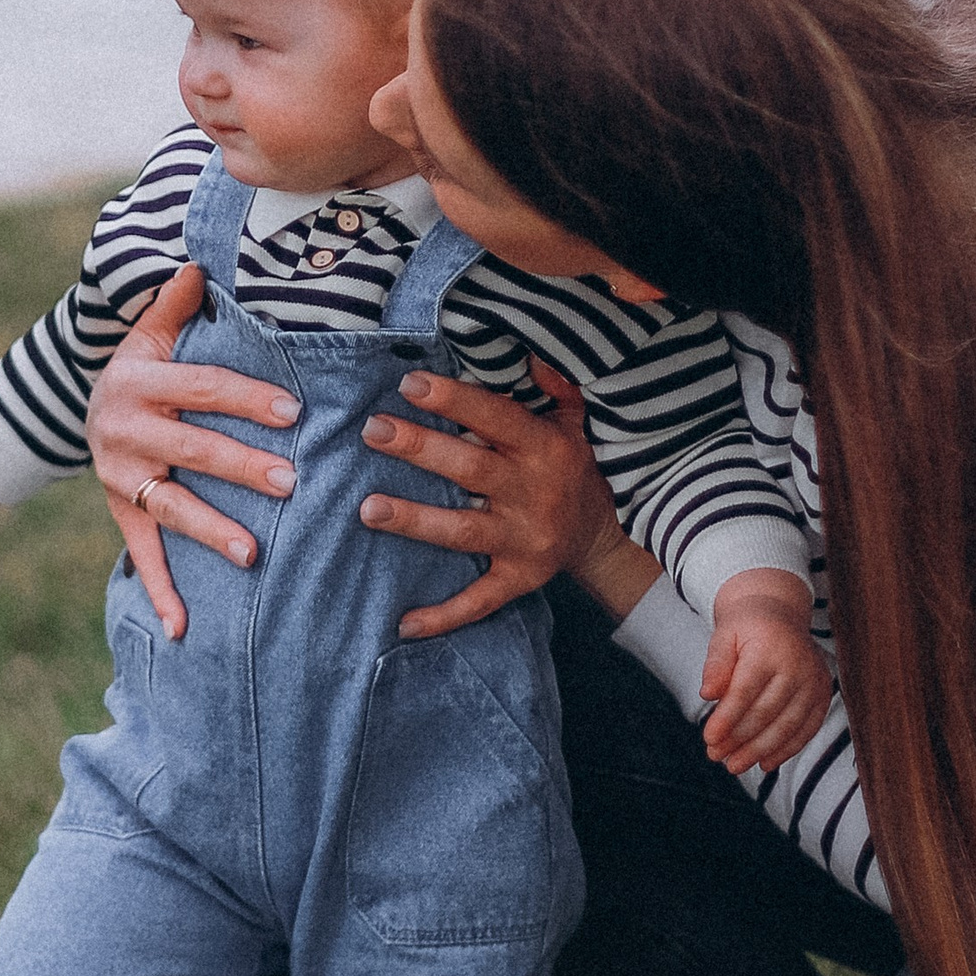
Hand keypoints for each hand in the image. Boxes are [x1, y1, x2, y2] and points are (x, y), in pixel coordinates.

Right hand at [85, 264, 298, 642]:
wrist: (78, 410)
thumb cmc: (141, 368)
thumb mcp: (149, 332)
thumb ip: (175, 302)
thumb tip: (202, 263)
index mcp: (139, 379)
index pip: (204, 388)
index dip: (249, 399)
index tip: (294, 412)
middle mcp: (123, 429)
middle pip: (194, 449)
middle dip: (244, 466)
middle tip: (292, 481)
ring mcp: (120, 476)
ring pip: (171, 506)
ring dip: (212, 529)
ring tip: (254, 551)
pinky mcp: (119, 511)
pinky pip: (141, 554)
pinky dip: (160, 592)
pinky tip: (183, 627)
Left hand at [371, 360, 661, 639]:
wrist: (607, 536)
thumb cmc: (572, 467)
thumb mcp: (573, 422)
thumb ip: (554, 387)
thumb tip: (529, 352)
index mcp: (544, 448)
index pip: (495, 417)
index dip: (454, 400)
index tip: (409, 384)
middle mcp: (533, 493)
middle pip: (470, 469)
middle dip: (420, 448)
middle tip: (373, 430)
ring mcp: (524, 540)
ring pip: (463, 531)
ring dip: (415, 521)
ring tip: (368, 508)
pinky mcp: (518, 579)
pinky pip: (479, 600)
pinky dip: (443, 616)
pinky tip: (404, 623)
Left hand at [699, 578, 832, 774]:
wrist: (779, 612)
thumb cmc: (746, 626)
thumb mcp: (724, 635)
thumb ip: (716, 664)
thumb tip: (708, 694)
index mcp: (770, 647)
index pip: (746, 690)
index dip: (727, 718)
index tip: (709, 738)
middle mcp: (798, 665)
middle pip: (766, 712)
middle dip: (739, 739)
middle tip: (716, 756)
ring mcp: (815, 681)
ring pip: (788, 726)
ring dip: (760, 750)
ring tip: (735, 765)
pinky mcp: (823, 694)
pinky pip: (807, 729)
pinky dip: (786, 749)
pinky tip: (765, 762)